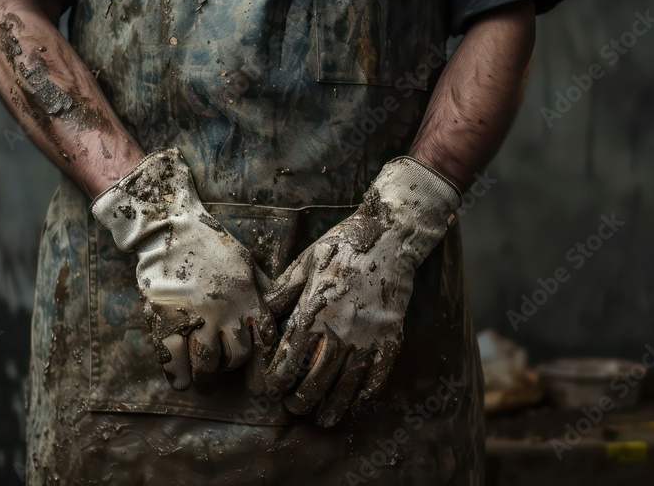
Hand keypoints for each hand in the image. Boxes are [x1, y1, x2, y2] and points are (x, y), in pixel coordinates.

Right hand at [92, 149, 276, 388]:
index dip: (260, 354)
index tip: (251, 359)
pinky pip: (175, 359)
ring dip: (206, 374)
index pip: (265, 336)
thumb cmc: (209, 242)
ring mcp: (196, 318)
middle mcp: (225, 312)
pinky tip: (181, 381)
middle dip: (230, 365)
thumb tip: (279, 303)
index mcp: (247, 297)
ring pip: (208, 362)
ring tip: (203, 377)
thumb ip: (260, 286)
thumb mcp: (245, 261)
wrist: (170, 229)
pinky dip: (179, 375)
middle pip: (237, 355)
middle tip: (222, 366)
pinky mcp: (167, 321)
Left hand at [263, 157, 460, 425]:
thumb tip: (262, 315)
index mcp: (313, 311)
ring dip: (333, 406)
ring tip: (324, 419)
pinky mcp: (390, 336)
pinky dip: (366, 393)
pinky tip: (356, 402)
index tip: (272, 389)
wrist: (391, 235)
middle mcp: (339, 330)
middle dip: (301, 400)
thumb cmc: (343, 244)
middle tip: (294, 407)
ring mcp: (368, 336)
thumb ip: (283, 292)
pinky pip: (377, 375)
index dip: (277, 381)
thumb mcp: (305, 261)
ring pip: (347, 385)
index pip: (289, 360)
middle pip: (316, 380)